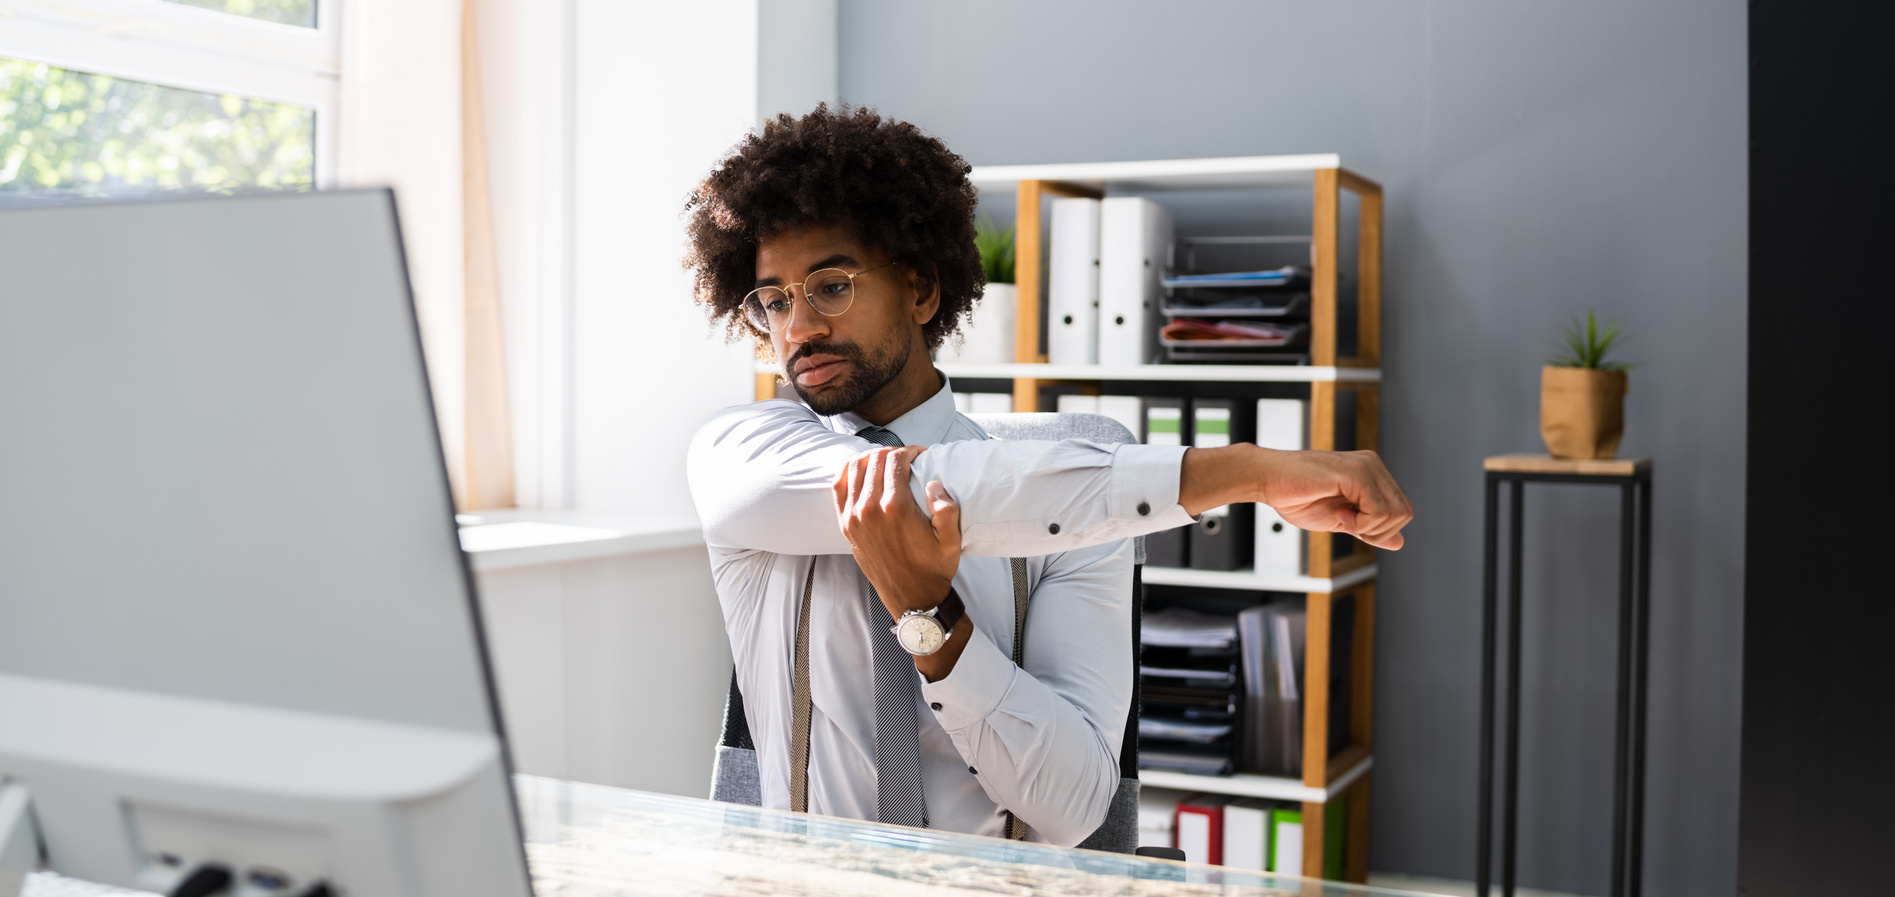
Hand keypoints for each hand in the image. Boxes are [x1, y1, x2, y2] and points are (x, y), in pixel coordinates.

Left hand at [832, 445, 963, 618]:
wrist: (912, 597)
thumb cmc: (932, 568)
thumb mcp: (951, 540)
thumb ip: (947, 507)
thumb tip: (934, 484)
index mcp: (896, 507)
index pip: (896, 460)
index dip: (911, 451)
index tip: (920, 455)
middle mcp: (870, 509)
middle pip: (875, 459)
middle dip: (893, 452)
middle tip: (906, 458)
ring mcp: (854, 517)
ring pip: (855, 468)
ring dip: (872, 458)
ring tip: (887, 462)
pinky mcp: (846, 525)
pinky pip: (839, 487)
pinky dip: (849, 472)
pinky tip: (862, 470)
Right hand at [1254, 448, 1412, 549]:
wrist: (1268, 480)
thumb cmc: (1295, 495)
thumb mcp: (1341, 519)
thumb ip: (1369, 528)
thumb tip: (1398, 542)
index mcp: (1371, 473)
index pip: (1401, 509)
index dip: (1381, 530)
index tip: (1352, 526)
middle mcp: (1373, 466)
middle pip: (1405, 512)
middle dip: (1379, 532)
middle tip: (1348, 525)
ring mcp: (1367, 467)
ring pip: (1396, 513)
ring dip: (1368, 528)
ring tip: (1342, 517)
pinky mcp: (1357, 473)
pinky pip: (1379, 511)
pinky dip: (1361, 524)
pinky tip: (1340, 515)